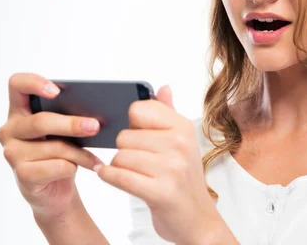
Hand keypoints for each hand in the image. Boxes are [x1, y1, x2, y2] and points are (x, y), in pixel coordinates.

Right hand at [0, 73, 104, 221]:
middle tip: (95, 126)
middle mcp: (10, 130)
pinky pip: (56, 166)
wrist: (53, 190)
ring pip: (54, 147)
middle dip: (71, 124)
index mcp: (18, 111)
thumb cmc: (58, 152)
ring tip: (98, 156)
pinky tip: (90, 166)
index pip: (17, 84)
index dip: (34, 83)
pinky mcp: (22, 175)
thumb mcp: (62, 131)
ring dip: (80, 152)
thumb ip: (67, 116)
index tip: (57, 92)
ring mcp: (12, 153)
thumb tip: (93, 113)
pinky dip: (75, 166)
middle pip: (41, 122)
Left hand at [95, 85, 222, 243]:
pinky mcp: (161, 192)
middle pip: (124, 136)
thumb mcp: (181, 142)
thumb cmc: (183, 179)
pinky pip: (119, 176)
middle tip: (138, 163)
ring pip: (119, 156)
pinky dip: (109, 176)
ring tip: (133, 174)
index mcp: (183, 127)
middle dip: (124, 150)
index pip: (138, 109)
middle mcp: (180, 144)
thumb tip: (163, 87)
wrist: (197, 220)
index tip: (139, 137)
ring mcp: (172, 168)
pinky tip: (110, 176)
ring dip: (118, 167)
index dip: (131, 124)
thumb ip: (168, 113)